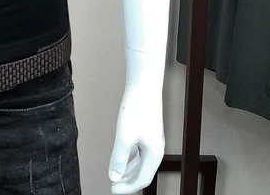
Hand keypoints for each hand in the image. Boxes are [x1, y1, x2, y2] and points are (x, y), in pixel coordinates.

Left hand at [108, 77, 164, 193]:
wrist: (144, 85)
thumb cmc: (137, 107)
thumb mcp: (125, 135)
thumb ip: (119, 157)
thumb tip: (114, 177)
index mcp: (154, 153)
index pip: (142, 179)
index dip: (127, 188)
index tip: (112, 190)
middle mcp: (156, 149)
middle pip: (144, 173)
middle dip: (129, 182)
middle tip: (114, 187)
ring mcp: (153, 140)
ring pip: (143, 163)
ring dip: (131, 171)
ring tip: (118, 177)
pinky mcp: (148, 130)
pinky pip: (141, 152)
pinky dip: (132, 159)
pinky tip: (124, 157)